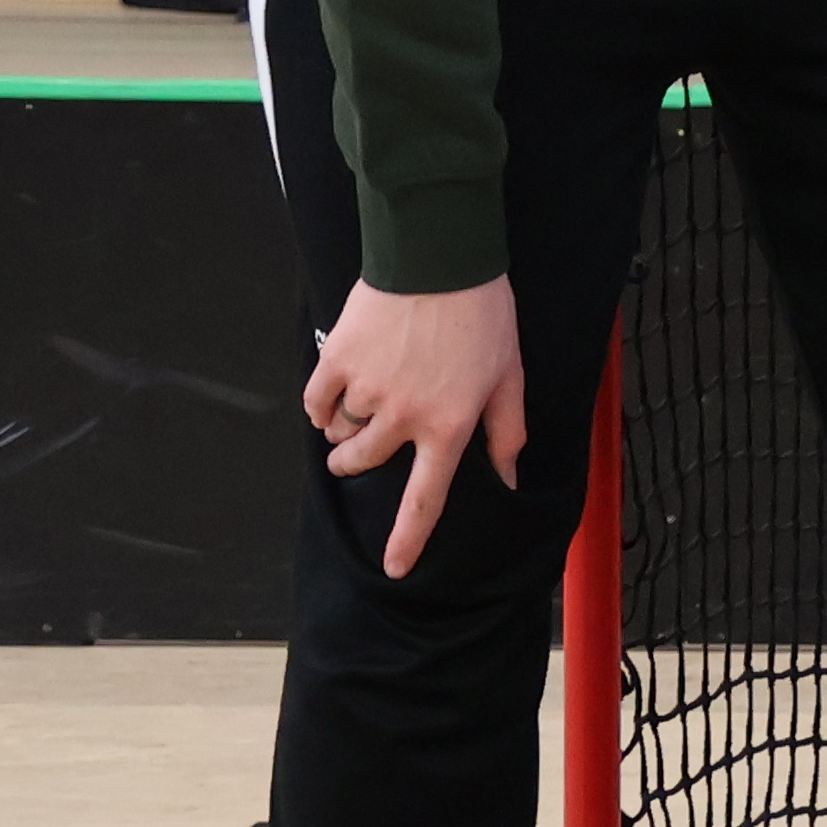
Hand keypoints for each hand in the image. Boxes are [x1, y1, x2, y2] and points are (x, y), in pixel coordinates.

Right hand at [306, 278, 526, 580]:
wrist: (440, 257)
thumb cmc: (483, 315)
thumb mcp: (509, 376)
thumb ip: (506, 432)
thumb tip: (510, 479)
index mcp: (450, 426)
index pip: (425, 499)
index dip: (407, 539)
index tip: (393, 569)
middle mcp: (405, 418)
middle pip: (364, 465)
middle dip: (356, 461)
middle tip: (367, 439)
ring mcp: (367, 391)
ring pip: (340, 433)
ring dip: (346, 425)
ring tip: (366, 392)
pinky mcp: (337, 362)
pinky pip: (316, 403)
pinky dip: (321, 402)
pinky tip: (339, 382)